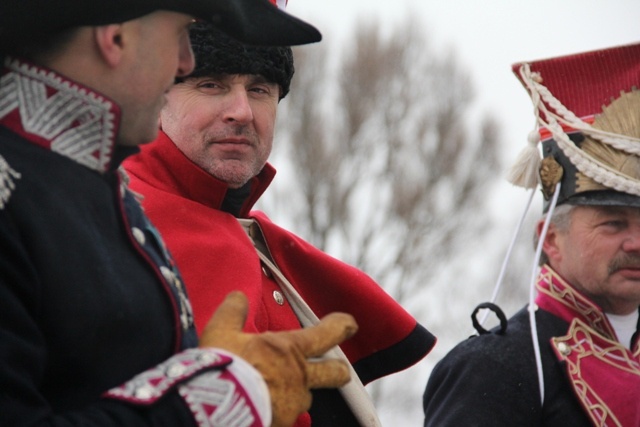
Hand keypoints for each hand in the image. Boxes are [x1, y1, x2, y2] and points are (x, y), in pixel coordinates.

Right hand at [199, 291, 357, 426]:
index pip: (326, 333)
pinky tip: (263, 411)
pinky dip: (277, 413)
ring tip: (276, 393)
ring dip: (296, 395)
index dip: (341, 326)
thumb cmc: (223, 367)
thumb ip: (232, 312)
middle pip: (335, 373)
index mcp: (288, 350)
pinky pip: (286, 418)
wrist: (217, 407)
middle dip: (339, 370)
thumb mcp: (222, 332)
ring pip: (305, 399)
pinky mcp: (283, 425)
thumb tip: (238, 296)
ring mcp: (293, 405)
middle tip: (340, 370)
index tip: (349, 323)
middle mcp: (299, 377)